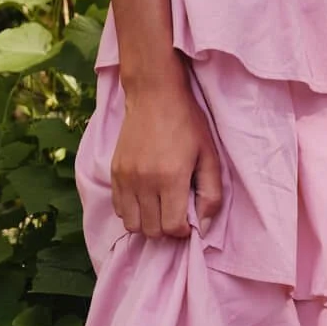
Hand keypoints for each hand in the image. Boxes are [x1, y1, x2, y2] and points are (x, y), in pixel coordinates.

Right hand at [110, 65, 223, 239]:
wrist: (153, 94)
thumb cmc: (187, 123)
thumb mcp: (209, 155)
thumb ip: (211, 193)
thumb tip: (205, 227)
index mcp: (171, 178)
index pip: (171, 228)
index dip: (182, 231)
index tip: (188, 220)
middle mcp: (144, 181)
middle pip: (151, 231)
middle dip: (166, 229)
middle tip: (175, 213)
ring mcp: (126, 177)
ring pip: (132, 224)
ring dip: (147, 223)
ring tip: (158, 207)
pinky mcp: (114, 171)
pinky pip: (118, 208)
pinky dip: (131, 211)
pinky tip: (144, 197)